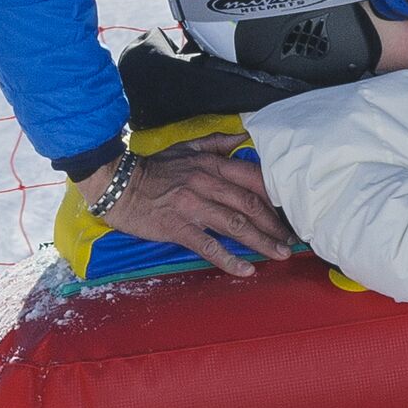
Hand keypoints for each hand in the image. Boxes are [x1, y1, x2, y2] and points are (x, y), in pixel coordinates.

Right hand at [96, 137, 291, 276]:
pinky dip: (229, 259)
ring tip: (279, 255)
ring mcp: (192, 207)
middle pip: (250, 205)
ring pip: (235, 225)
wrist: (117, 184)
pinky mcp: (178, 227)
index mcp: (210, 165)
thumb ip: (217, 142)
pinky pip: (208, 246)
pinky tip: (246, 270)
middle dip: (274, 225)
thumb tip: (245, 137)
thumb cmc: (154, 168)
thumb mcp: (186, 147)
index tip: (289, 212)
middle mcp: (206, 184)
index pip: (252, 180)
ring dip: (261, 242)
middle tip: (290, 241)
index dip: (274, 197)